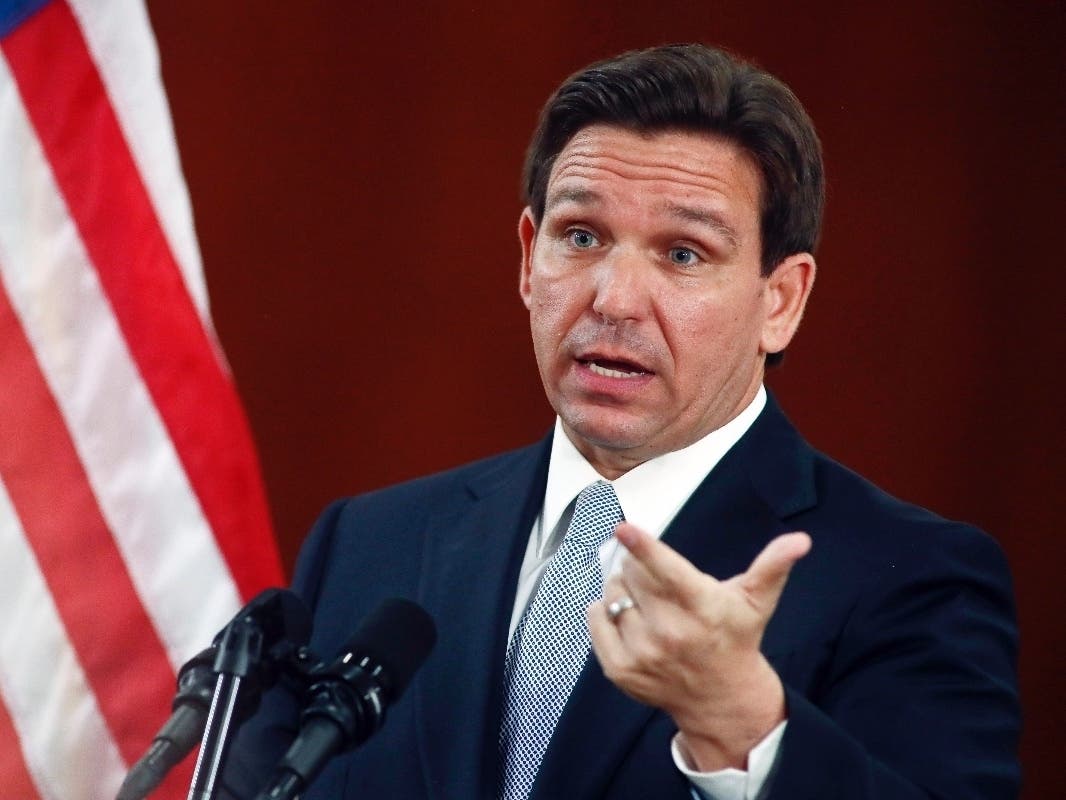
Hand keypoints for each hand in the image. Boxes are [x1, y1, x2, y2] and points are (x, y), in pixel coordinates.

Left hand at [587, 523, 810, 770]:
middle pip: (631, 576)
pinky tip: (627, 615)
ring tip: (646, 601)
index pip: (667, 572)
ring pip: (612, 595)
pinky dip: (604, 611)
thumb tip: (800, 540)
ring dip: (622, 589)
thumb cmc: (735, 638)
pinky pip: (596, 620)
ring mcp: (642, 654)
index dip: (644, 548)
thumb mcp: (756, 600)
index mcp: (701, 608)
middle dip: (638, 566)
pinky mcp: (621, 670)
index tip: (624, 528)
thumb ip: (773, 565)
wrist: (721, 699)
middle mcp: (670, 633)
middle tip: (656, 578)